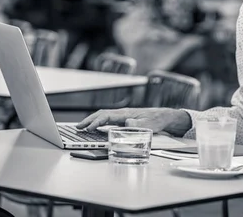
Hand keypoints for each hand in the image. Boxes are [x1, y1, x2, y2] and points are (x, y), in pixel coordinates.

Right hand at [76, 108, 191, 135]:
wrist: (165, 116)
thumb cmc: (157, 120)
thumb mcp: (149, 124)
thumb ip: (138, 125)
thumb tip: (127, 124)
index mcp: (126, 114)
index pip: (107, 116)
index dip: (96, 122)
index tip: (88, 128)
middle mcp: (122, 114)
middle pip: (102, 115)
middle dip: (89, 120)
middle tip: (78, 127)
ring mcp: (123, 116)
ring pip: (104, 117)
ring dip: (92, 121)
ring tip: (81, 128)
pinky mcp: (124, 120)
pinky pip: (108, 120)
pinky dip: (99, 123)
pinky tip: (95, 128)